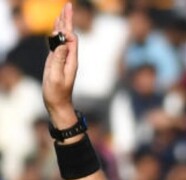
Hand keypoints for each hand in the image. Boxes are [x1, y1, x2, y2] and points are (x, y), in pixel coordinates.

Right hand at [42, 3, 77, 127]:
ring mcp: (64, 59)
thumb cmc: (56, 93)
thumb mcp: (56, 77)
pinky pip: (58, 44)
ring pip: (63, 38)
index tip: (62, 23)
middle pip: (69, 35)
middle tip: (67, 5)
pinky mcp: (58, 62)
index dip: (67, 30)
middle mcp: (69, 58)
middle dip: (67, 20)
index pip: (71, 40)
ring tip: (62, 11)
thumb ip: (58, 60)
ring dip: (62, 24)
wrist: (58, 104)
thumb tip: (62, 45)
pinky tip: (56, 29)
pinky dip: (56, 34)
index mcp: (71, 60)